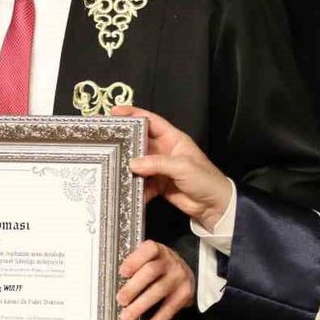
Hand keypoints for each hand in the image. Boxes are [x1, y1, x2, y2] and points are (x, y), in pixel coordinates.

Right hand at [111, 105, 231, 229]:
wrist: (214, 206)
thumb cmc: (205, 180)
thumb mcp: (182, 166)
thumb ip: (157, 163)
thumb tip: (133, 164)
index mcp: (174, 139)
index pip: (151, 122)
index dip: (134, 114)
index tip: (115, 112)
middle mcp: (165, 151)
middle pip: (140, 141)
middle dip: (124, 141)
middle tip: (105, 140)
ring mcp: (161, 168)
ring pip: (138, 163)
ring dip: (127, 166)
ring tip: (112, 166)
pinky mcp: (158, 185)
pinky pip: (142, 183)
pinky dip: (136, 187)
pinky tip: (128, 189)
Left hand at [116, 240, 195, 319]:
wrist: (186, 272)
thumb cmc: (159, 265)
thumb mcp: (150, 258)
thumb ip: (136, 266)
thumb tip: (112, 283)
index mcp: (158, 250)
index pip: (149, 249)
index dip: (135, 260)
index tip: (122, 272)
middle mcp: (170, 262)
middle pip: (151, 272)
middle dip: (134, 287)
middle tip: (121, 300)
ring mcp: (179, 278)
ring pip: (158, 291)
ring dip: (140, 306)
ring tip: (126, 317)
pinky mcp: (184, 295)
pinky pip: (168, 310)